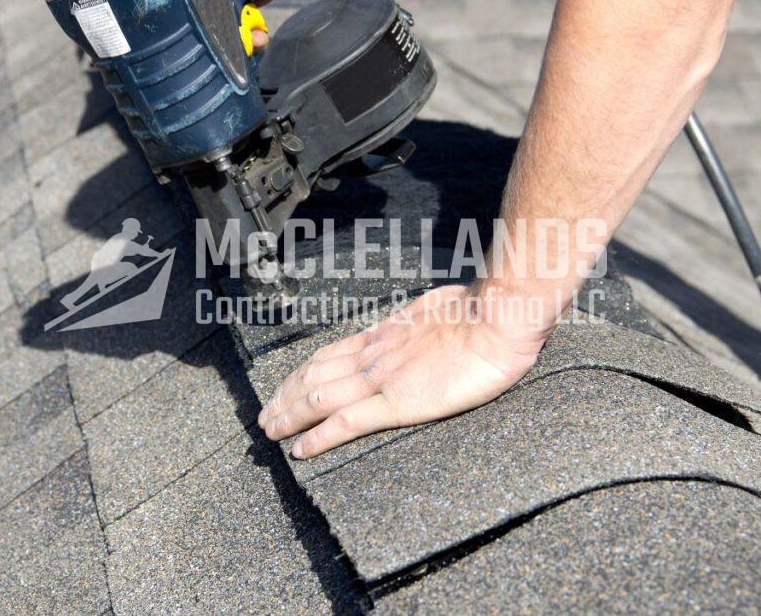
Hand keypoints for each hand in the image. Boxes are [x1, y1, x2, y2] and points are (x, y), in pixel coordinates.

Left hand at [258, 285, 548, 458]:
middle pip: (313, 375)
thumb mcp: (432, 310)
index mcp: (382, 334)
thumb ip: (414, 325)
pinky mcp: (397, 402)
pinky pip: (347, 422)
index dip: (301, 373)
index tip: (284, 386)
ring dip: (289, 415)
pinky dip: (318, 437)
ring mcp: (381, 377)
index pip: (328, 354)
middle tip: (264, 415)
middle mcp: (371, 354)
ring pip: (318, 398)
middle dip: (284, 396)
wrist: (496, 320)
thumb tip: (413, 328)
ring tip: (270, 431)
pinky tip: (301, 449)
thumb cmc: (477, 312)